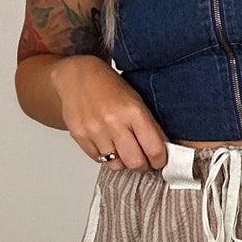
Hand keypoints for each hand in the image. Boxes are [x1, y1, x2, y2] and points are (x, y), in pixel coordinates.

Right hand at [52, 56, 167, 169]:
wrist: (78, 75)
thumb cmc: (110, 87)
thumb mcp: (137, 102)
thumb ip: (151, 127)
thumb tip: (162, 151)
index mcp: (133, 111)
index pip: (154, 149)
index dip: (160, 160)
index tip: (159, 160)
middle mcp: (113, 122)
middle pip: (135, 162)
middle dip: (142, 165)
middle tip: (143, 160)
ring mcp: (94, 130)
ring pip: (116, 164)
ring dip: (123, 161)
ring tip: (123, 149)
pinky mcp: (79, 136)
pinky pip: (98, 159)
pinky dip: (106, 156)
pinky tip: (109, 144)